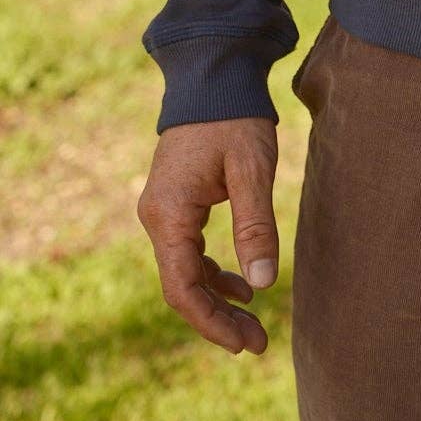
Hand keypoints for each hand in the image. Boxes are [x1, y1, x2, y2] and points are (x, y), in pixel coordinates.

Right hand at [137, 118, 280, 355]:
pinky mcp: (176, 204)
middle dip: (218, 318)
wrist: (213, 76)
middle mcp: (157, 218)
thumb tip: (263, 284)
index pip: (182, 287)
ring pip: (186, 272)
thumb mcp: (252, 169)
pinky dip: (214, 272)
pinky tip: (242, 285)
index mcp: (168, 214)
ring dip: (217, 298)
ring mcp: (164, 212)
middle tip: (258, 344)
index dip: (211, 321)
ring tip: (254, 324)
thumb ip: (255, 226)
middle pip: (183, 286)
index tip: (243, 344)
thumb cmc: (234, 118)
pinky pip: (190, 252)